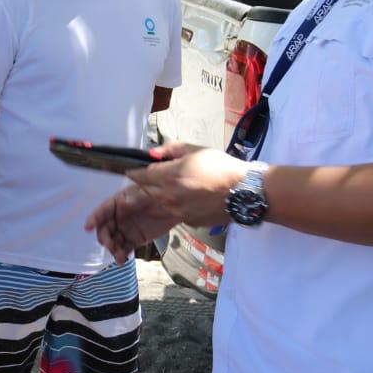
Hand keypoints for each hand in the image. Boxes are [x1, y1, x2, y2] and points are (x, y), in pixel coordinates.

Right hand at [85, 185, 179, 264]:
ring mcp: (126, 229)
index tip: (87, 227)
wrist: (174, 205)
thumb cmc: (157, 194)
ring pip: (113, 241)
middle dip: (104, 237)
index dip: (94, 218)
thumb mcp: (145, 193)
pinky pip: (125, 248)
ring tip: (118, 255)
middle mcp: (118, 217)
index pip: (102, 211)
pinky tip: (121, 260)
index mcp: (117, 203)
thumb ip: (134, 199)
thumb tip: (123, 204)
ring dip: (112, 249)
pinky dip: (121, 255)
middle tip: (108, 244)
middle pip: (105, 228)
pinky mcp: (135, 239)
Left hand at [127, 143, 246, 226]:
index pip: (140, 175)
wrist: (244, 192)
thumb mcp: (196, 150)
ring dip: (149, 202)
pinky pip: (172, 215)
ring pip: (154, 207)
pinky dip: (169, 209)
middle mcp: (168, 197)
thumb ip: (171, 150)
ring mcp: (177, 212)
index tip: (129, 170)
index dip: (133, 172)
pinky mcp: (188, 222)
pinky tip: (177, 203)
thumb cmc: (221, 167)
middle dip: (136, 189)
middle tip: (133, 186)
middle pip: (142, 194)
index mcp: (168, 176)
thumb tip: (153, 153)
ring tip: (149, 196)